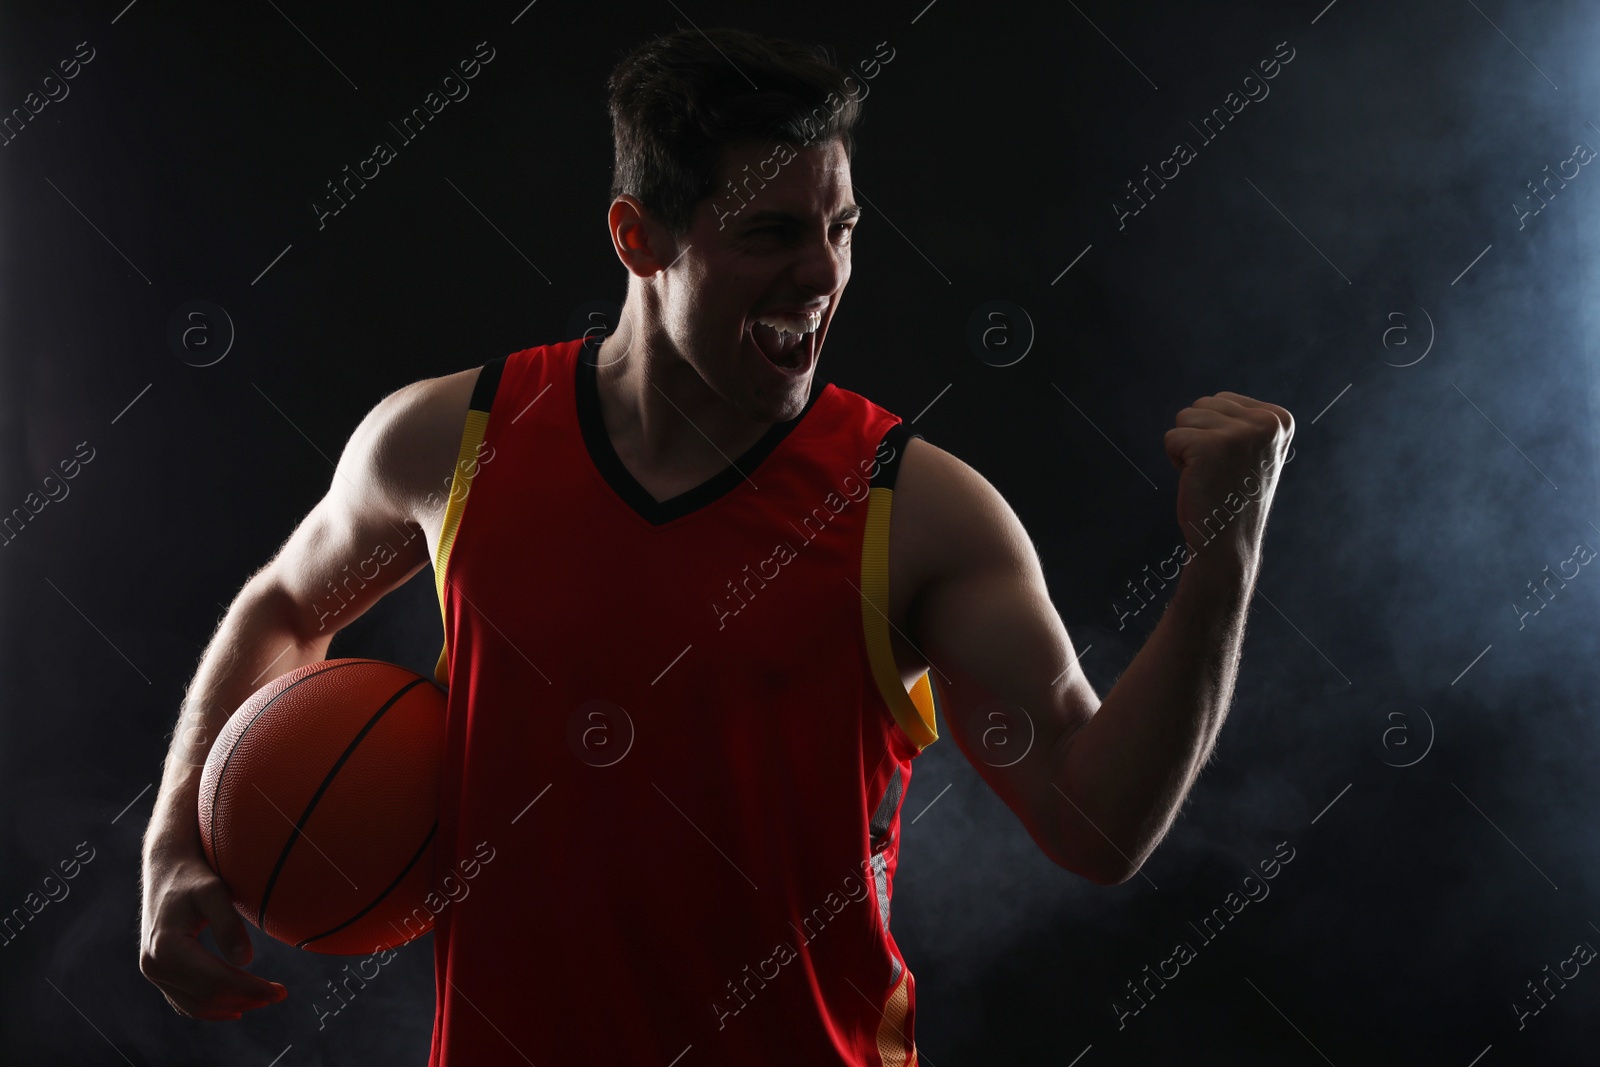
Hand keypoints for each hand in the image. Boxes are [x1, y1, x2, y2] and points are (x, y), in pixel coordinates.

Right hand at [139, 841, 286, 1020]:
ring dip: (231, 1007)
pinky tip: (235, 1008)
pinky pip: (184, 1001)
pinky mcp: (158, 972)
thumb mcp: (214, 891)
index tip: (281, 991)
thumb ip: (228, 924)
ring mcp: (153, 972)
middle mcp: (154, 965)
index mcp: (167, 947)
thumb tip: (246, 961)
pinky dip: (211, 1008)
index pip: (216, 980)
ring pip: (196, 1005)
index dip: (250, 989)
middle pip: (207, 997)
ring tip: (264, 1000)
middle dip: (246, 999)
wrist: (165, 868)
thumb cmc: (193, 875)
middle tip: (280, 994)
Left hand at [1162, 391, 1294, 563]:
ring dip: (1187, 448)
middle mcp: (1266, 422)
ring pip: (1184, 418)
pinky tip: (1197, 480)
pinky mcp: (1211, 447)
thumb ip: (1242, 422)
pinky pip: (1171, 438)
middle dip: (1198, 437)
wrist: (1229, 543)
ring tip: (1209, 475)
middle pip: (1201, 405)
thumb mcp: (1252, 451)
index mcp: (1280, 419)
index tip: (1233, 463)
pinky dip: (1175, 460)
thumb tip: (1214, 401)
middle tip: (1218, 471)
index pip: (1221, 400)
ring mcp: (1240, 433)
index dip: (1214, 432)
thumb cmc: (1233, 498)